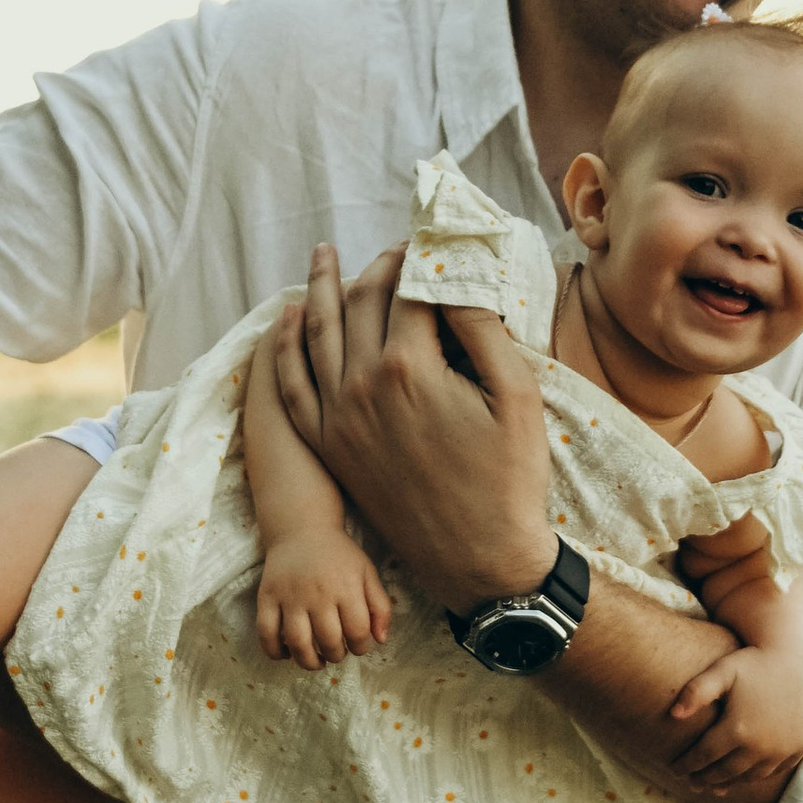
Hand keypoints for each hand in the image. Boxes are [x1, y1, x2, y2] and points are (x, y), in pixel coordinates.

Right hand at [255, 536, 395, 668]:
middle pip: (329, 641)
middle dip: (336, 655)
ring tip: (316, 660)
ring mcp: (290, 595)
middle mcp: (317, 592)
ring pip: (298, 643)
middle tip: (336, 652)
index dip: (361, 647)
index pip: (358, 632)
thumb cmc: (338, 555)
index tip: (357, 645)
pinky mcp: (267, 597)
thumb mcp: (367, 572)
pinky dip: (274, 651)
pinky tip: (286, 654)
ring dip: (309, 662)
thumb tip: (381, 640)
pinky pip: (266, 633)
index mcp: (346, 586)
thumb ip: (380, 606)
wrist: (301, 528)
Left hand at [282, 242, 555, 612]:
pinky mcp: (329, 446)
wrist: (479, 560)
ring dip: (318, 288)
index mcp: (408, 368)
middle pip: (359, 303)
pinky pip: (292, 386)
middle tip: (395, 248)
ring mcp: (337, 418)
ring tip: (322, 254)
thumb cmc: (509, 479)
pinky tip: (288, 321)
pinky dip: (285, 348)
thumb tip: (453, 279)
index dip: (420, 259)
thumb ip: (482, 329)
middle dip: (375, 266)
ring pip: (316, 334)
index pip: (407, 290)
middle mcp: (361, 386)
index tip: (431, 243)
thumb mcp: (517, 396)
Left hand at [659, 645, 802, 802]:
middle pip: (726, 771)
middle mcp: (762, 745)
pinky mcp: (799, 748)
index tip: (673, 769)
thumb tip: (674, 715)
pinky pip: (773, 770)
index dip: (687, 764)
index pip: (704, 756)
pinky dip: (756, 775)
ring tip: (714, 785)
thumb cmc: (750, 664)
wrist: (792, 657)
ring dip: (730, 781)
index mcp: (738, 729)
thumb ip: (696, 692)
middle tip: (691, 783)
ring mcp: (783, 749)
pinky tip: (744, 775)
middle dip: (705, 778)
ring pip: (750, 776)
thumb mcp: (721, 671)